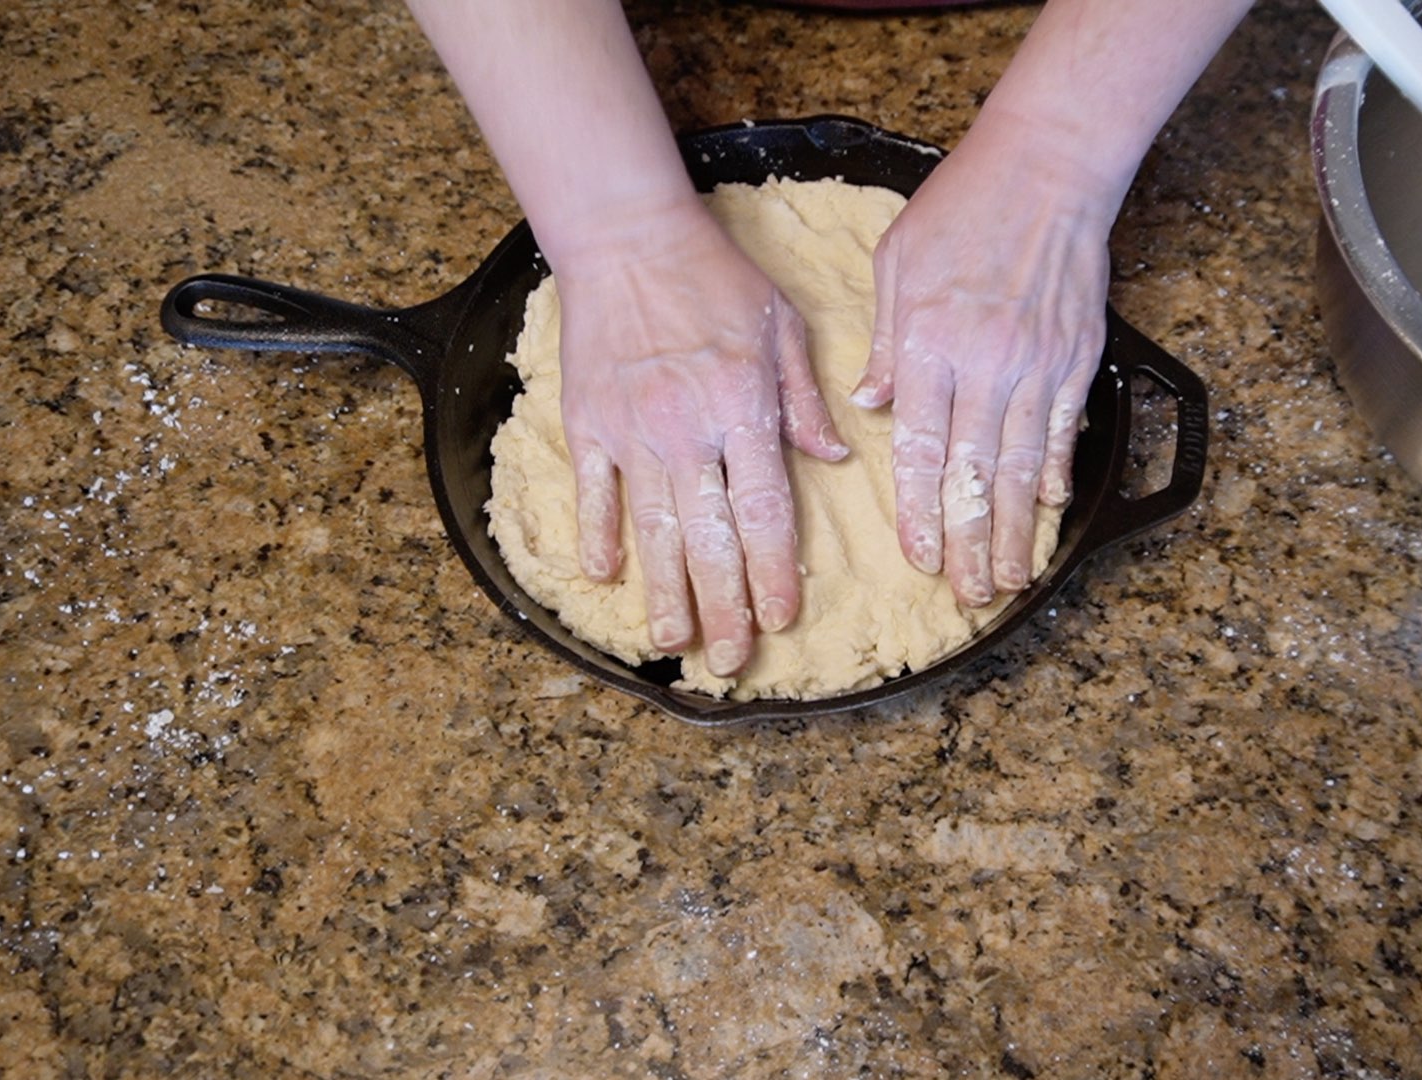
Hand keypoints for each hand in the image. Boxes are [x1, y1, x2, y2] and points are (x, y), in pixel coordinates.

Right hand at [554, 201, 846, 675]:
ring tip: (673, 642)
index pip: (765, 509)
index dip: (774, 571)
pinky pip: (595, 492)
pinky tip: (606, 577)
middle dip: (724, 606)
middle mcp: (689, 428)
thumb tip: (832, 458)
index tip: (781, 618)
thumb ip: (805, 399)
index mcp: (745, 407)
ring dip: (664, 591)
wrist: (628, 236)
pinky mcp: (589, 422)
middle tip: (732, 662)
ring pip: (653, 528)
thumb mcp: (783, 326)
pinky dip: (601, 535)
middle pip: (710, 537)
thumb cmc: (716, 276)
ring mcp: (633, 430)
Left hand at [853, 123, 1118, 605]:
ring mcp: (1035, 365)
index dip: (919, 512)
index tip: (919, 559)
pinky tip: (1048, 513)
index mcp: (928, 346)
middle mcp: (983, 365)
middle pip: (973, 474)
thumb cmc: (961, 208)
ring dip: (1014, 529)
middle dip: (970, 544)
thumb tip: (872, 407)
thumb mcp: (896, 265)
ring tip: (1008, 578)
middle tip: (968, 596)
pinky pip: (1063, 431)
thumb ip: (884, 343)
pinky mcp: (1075, 358)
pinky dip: (1056, 475)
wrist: (1046, 168)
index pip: (919, 449)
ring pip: (1022, 466)